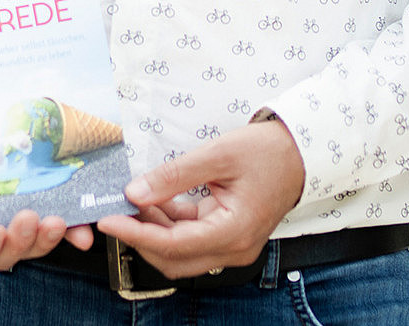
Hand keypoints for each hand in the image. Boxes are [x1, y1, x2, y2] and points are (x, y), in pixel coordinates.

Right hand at [0, 115, 95, 272]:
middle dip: (18, 243)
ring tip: (56, 219)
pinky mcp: (41, 200)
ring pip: (33, 244)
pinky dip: (71, 228)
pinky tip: (80, 225)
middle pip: (3, 254)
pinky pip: (58, 224)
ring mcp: (16, 216)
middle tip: (27, 218)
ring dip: (46, 239)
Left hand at [96, 118, 304, 279]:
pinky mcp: (228, 236)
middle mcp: (234, 249)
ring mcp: (232, 245)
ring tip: (129, 202)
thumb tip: (134, 193)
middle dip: (140, 237)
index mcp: (234, 232)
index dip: (136, 234)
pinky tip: (151, 202)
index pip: (173, 245)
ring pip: (180, 252)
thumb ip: (173, 176)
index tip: (108, 219)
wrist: (300, 153)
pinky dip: (168, 224)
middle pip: (174, 258)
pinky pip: (190, 238)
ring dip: (152, 231)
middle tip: (113, 212)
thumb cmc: (266, 151)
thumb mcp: (217, 155)